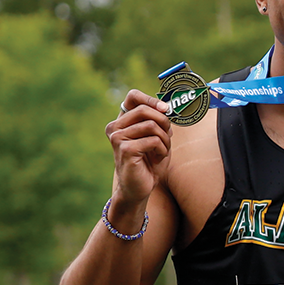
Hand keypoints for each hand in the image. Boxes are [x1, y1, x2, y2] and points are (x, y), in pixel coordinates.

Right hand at [107, 89, 173, 208]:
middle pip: (144, 109)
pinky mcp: (125, 149)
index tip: (166, 109)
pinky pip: (153, 140)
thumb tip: (166, 107)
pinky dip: (162, 149)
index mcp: (122, 121)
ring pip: (151, 125)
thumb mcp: (156, 137)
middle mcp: (115, 127)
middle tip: (168, 134)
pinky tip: (158, 157)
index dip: (151, 99)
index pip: (133, 97)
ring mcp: (118, 138)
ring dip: (165, 139)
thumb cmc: (149, 162)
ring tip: (162, 150)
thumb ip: (159, 121)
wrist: (140, 188)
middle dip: (163, 121)